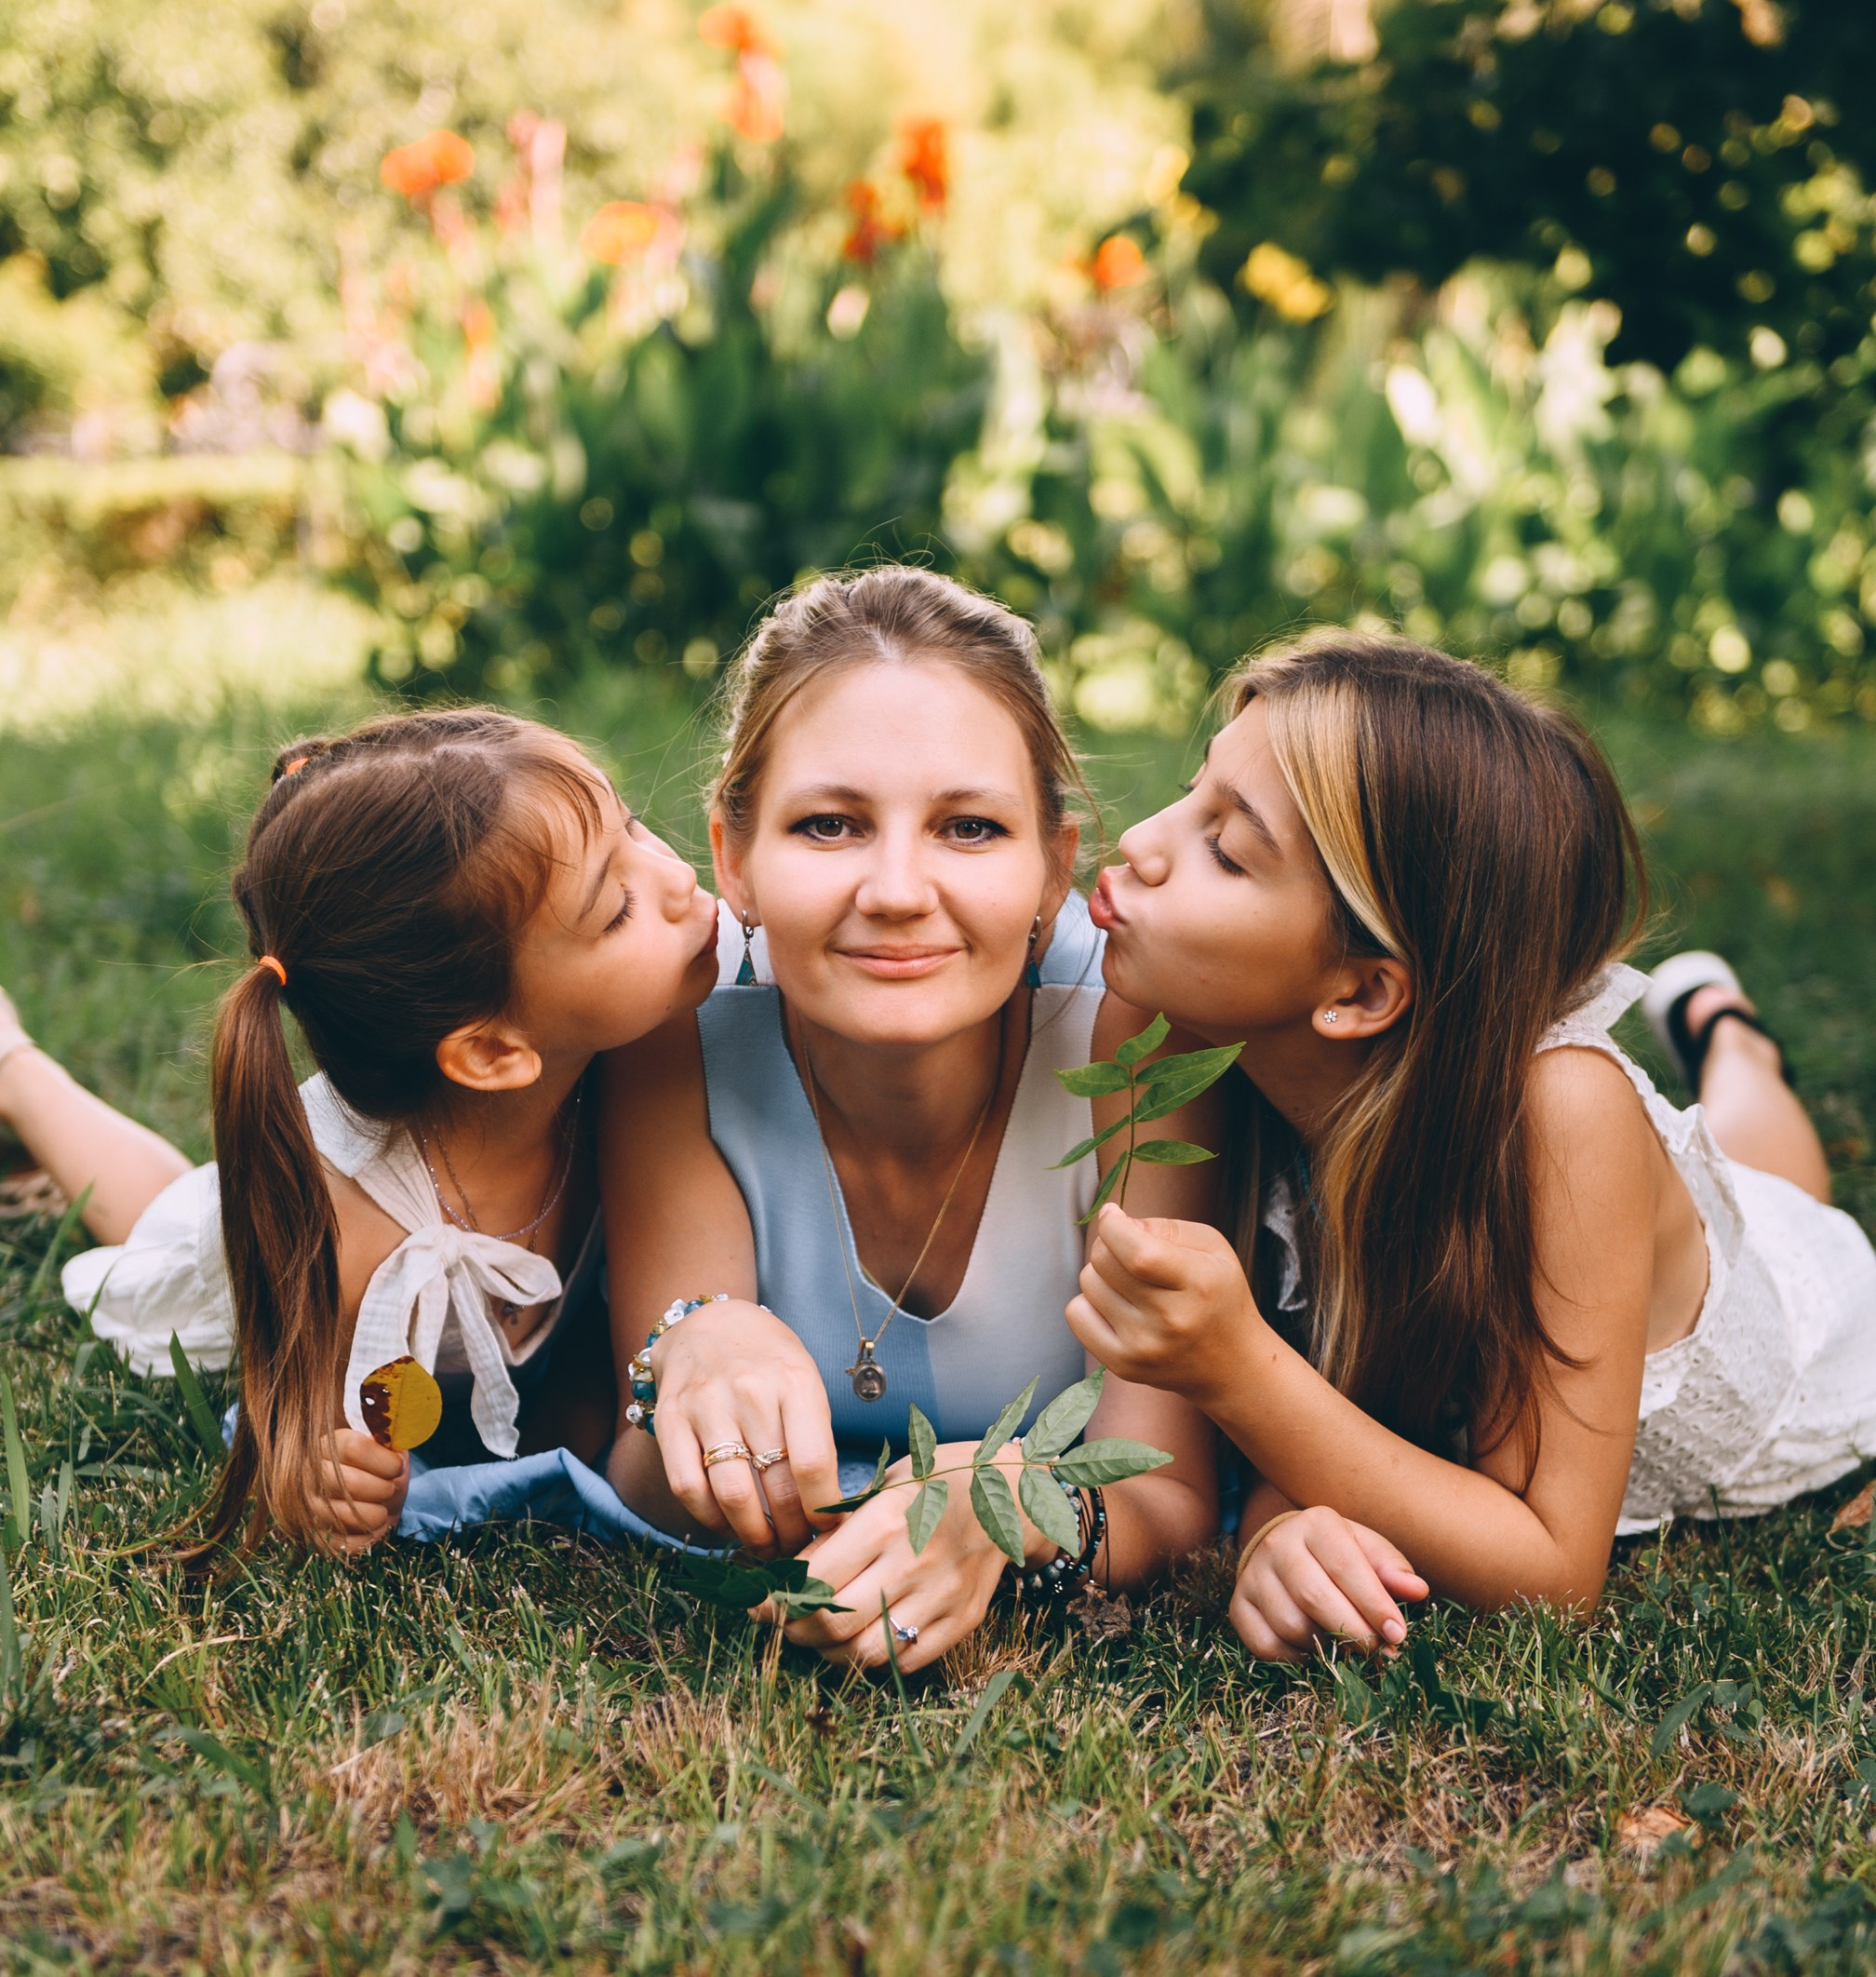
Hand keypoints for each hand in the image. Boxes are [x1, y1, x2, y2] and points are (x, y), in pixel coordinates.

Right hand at [310, 1428, 408, 1555]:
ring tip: (383, 1509)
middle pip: (349, 1482)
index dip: (384, 1461)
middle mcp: (310, 1475)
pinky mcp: (315, 1537)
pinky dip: (368, 1538)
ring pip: (347, 1515)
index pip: (354, 1448)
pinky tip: (376, 1528)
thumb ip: (389, 1445)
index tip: (397, 1467)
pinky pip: (345, 1543)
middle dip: (382, 1489)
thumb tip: (394, 1453)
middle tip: (391, 1489)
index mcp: (328, 1446)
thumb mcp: (386, 1450)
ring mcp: (309, 1508)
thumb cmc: (379, 1471)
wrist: (371, 1500)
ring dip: (377, 1515)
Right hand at [642, 1299, 840, 1555]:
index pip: (813, 1463)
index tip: (828, 1529)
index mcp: (795, 1382)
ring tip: (766, 1546)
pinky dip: (709, 1519)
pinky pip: (687, 1487)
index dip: (822, 1511)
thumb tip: (831, 1512)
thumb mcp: (806, 1382)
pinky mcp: (670, 1420)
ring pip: (731, 1494)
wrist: (708, 1323)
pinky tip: (726, 1524)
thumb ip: (816, 1438)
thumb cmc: (769, 1361)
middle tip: (797, 1547)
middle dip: (791, 1531)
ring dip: (752, 1535)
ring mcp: (706, 1405)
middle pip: (775, 1486)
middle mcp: (750, 1392)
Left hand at [755, 1442, 1028, 1674]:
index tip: (760, 1600)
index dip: (778, 1597)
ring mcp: (941, 1597)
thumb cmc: (942, 1477)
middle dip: (795, 1630)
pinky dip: (874, 1660)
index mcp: (888, 1521)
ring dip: (829, 1652)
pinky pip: (906, 1660)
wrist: (1014, 1491)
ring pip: (867, 1653)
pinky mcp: (962, 1620)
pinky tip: (859, 1642)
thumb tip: (794, 1565)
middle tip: (781, 1622)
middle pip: (834, 1622)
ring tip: (817, 1637)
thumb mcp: (889, 1481)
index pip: (816, 1578)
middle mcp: (913, 1564)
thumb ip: (845, 1524)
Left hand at [1065, 1204, 1260, 1399]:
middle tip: (1129, 1251)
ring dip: (1102, 1274)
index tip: (1114, 1216)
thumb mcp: (1211, 1247)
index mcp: (1198, 1284)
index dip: (1113, 1226)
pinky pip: (1076, 1314)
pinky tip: (1116, 1305)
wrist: (1230, 1363)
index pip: (1138, 1253)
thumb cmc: (1216, 1293)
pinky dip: (1089, 1301)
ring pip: (1088, 1283)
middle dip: (1109, 1244)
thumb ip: (1162, 1226)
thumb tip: (1113, 1220)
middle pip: (1103, 1262)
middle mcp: (1170, 1320)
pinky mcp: (1122, 1364)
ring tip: (1131, 1284)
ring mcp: (1143, 1347)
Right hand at [1230, 1507, 1427, 1662]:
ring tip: (1348, 1648)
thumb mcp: (1368, 1551)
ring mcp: (1253, 1575)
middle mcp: (1277, 1544)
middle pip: (1314, 1598)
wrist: (1287, 1551)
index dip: (1373, 1604)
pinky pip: (1267, 1645)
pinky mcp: (1239, 1606)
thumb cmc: (1339, 1555)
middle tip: (1378, 1651)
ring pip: (1291, 1625)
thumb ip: (1392, 1570)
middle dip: (1353, 1632)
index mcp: (1315, 1524)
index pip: (1345, 1566)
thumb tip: (1417, 1590)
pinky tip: (1316, 1650)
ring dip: (1327, 1647)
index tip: (1397, 1634)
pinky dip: (1296, 1659)